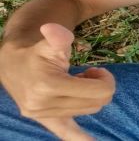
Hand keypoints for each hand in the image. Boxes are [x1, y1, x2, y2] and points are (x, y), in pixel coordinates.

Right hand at [0, 23, 114, 139]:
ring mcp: (43, 115)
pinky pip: (65, 133)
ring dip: (90, 96)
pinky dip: (81, 139)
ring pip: (88, 111)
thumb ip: (58, 36)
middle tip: (89, 73)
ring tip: (79, 82)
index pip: (98, 91)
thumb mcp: (50, 41)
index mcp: (49, 85)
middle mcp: (44, 104)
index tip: (96, 69)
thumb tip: (51, 28)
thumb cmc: (39, 50)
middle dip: (100, 86)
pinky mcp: (43, 120)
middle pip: (96, 103)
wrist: (14, 63)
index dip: (105, 79)